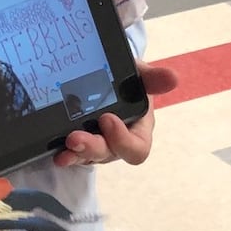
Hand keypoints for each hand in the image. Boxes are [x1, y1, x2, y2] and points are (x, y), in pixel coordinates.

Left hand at [54, 60, 178, 167]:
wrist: (107, 74)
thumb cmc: (129, 78)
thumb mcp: (140, 74)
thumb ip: (153, 78)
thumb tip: (173, 79)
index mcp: (138, 128)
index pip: (136, 148)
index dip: (123, 140)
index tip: (107, 119)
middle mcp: (118, 141)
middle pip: (109, 154)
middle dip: (92, 148)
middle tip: (75, 137)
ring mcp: (98, 144)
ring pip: (89, 157)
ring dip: (77, 153)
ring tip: (64, 148)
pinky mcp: (79, 144)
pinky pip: (73, 153)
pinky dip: (66, 154)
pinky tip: (57, 153)